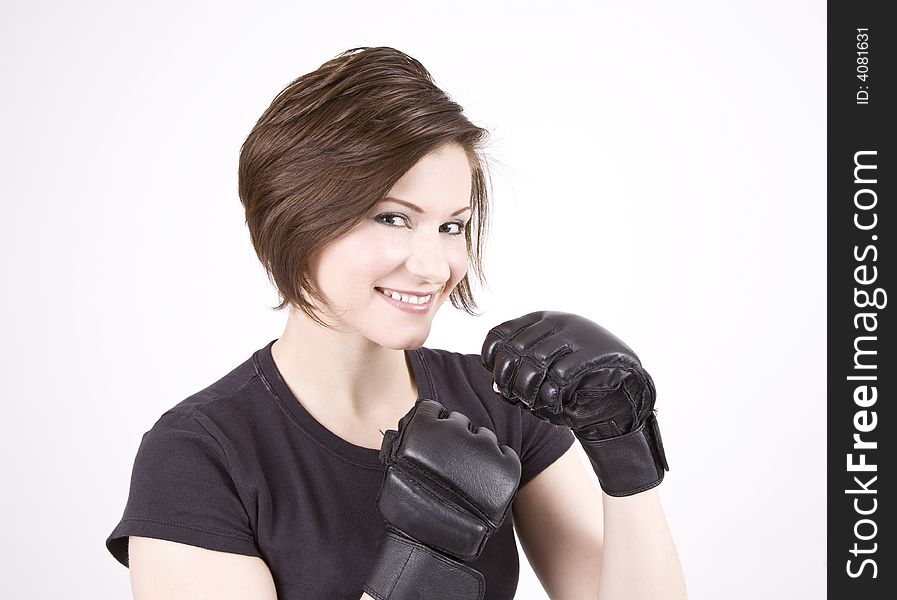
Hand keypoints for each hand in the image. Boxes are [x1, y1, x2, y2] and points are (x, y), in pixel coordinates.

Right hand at [363, 399, 520, 599]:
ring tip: (467, 478)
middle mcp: (456, 430)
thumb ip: (403, 442)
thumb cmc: (408, 507)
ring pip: (483, 437)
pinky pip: (505, 454)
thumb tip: (407, 426)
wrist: (434, 541)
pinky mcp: (505, 466)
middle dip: (454, 438)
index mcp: (425, 426)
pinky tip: (486, 480)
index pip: (430, 409)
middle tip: (448, 464)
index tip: (431, 440)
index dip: (430, 424)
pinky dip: (498, 464)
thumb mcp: (396, 466)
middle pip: (458, 422)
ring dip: (476, 452)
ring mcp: (483, 447)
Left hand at [481, 310, 667, 495]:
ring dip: (529, 392)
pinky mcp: (593, 352)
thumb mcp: (541, 371)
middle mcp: (554, 321)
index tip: (499, 383)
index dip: (491, 362)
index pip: (498, 335)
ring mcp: (575, 334)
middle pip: (513, 350)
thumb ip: (518, 374)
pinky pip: (560, 377)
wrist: (618, 390)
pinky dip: (552, 398)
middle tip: (517, 399)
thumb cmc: (573, 384)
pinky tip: (556, 405)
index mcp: (538, 320)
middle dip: (509, 382)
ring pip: (534, 363)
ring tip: (535, 404)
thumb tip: (497, 387)